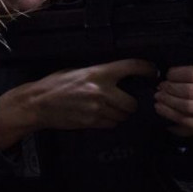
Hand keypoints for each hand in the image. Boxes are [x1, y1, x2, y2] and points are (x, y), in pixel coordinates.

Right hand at [0, 59, 156, 148]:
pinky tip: (101, 116)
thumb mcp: (78, 71)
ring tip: (110, 109)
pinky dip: (110, 121)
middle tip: (126, 101)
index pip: (130, 67)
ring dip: (120, 114)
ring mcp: (97, 109)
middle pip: (132, 102)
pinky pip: (111, 124)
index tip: (153, 71)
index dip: (146, 68)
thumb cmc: (55, 84)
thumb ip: (98, 74)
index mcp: (98, 72)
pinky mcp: (92, 122)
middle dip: (131, 103)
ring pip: (123, 115)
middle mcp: (101, 91)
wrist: (38, 103)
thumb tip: (117, 77)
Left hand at [154, 66, 192, 137]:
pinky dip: (170, 114)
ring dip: (169, 101)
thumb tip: (167, 73)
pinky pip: (186, 122)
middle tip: (160, 87)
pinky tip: (160, 108)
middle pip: (190, 91)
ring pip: (187, 107)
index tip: (167, 74)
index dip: (178, 74)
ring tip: (158, 97)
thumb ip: (187, 73)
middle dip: (171, 88)